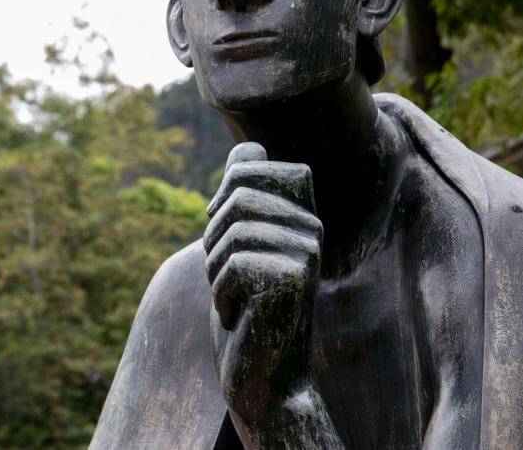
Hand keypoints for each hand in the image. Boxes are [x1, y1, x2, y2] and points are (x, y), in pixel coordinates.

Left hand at [203, 142, 321, 421]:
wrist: (263, 377)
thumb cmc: (246, 311)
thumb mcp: (238, 249)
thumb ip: (242, 201)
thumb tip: (249, 148)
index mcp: (299, 214)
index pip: (248, 166)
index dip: (221, 198)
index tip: (224, 234)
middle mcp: (312, 228)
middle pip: (236, 195)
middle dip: (213, 238)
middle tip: (226, 276)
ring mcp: (308, 252)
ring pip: (232, 232)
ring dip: (215, 270)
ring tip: (233, 298)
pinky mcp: (296, 278)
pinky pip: (233, 264)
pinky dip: (222, 295)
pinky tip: (240, 317)